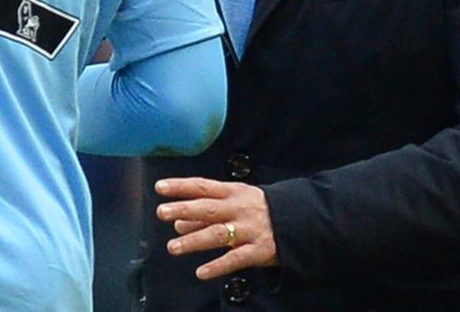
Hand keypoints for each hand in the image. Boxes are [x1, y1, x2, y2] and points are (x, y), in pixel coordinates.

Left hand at [155, 177, 277, 279]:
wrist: (299, 221)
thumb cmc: (258, 210)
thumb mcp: (236, 202)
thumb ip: (207, 212)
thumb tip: (178, 223)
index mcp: (233, 193)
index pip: (203, 186)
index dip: (181, 186)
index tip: (159, 187)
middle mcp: (239, 209)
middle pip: (208, 209)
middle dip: (183, 210)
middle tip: (161, 213)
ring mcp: (249, 230)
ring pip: (218, 234)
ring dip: (194, 241)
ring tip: (172, 248)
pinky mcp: (260, 250)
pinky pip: (236, 259)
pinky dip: (218, 266)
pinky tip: (201, 272)